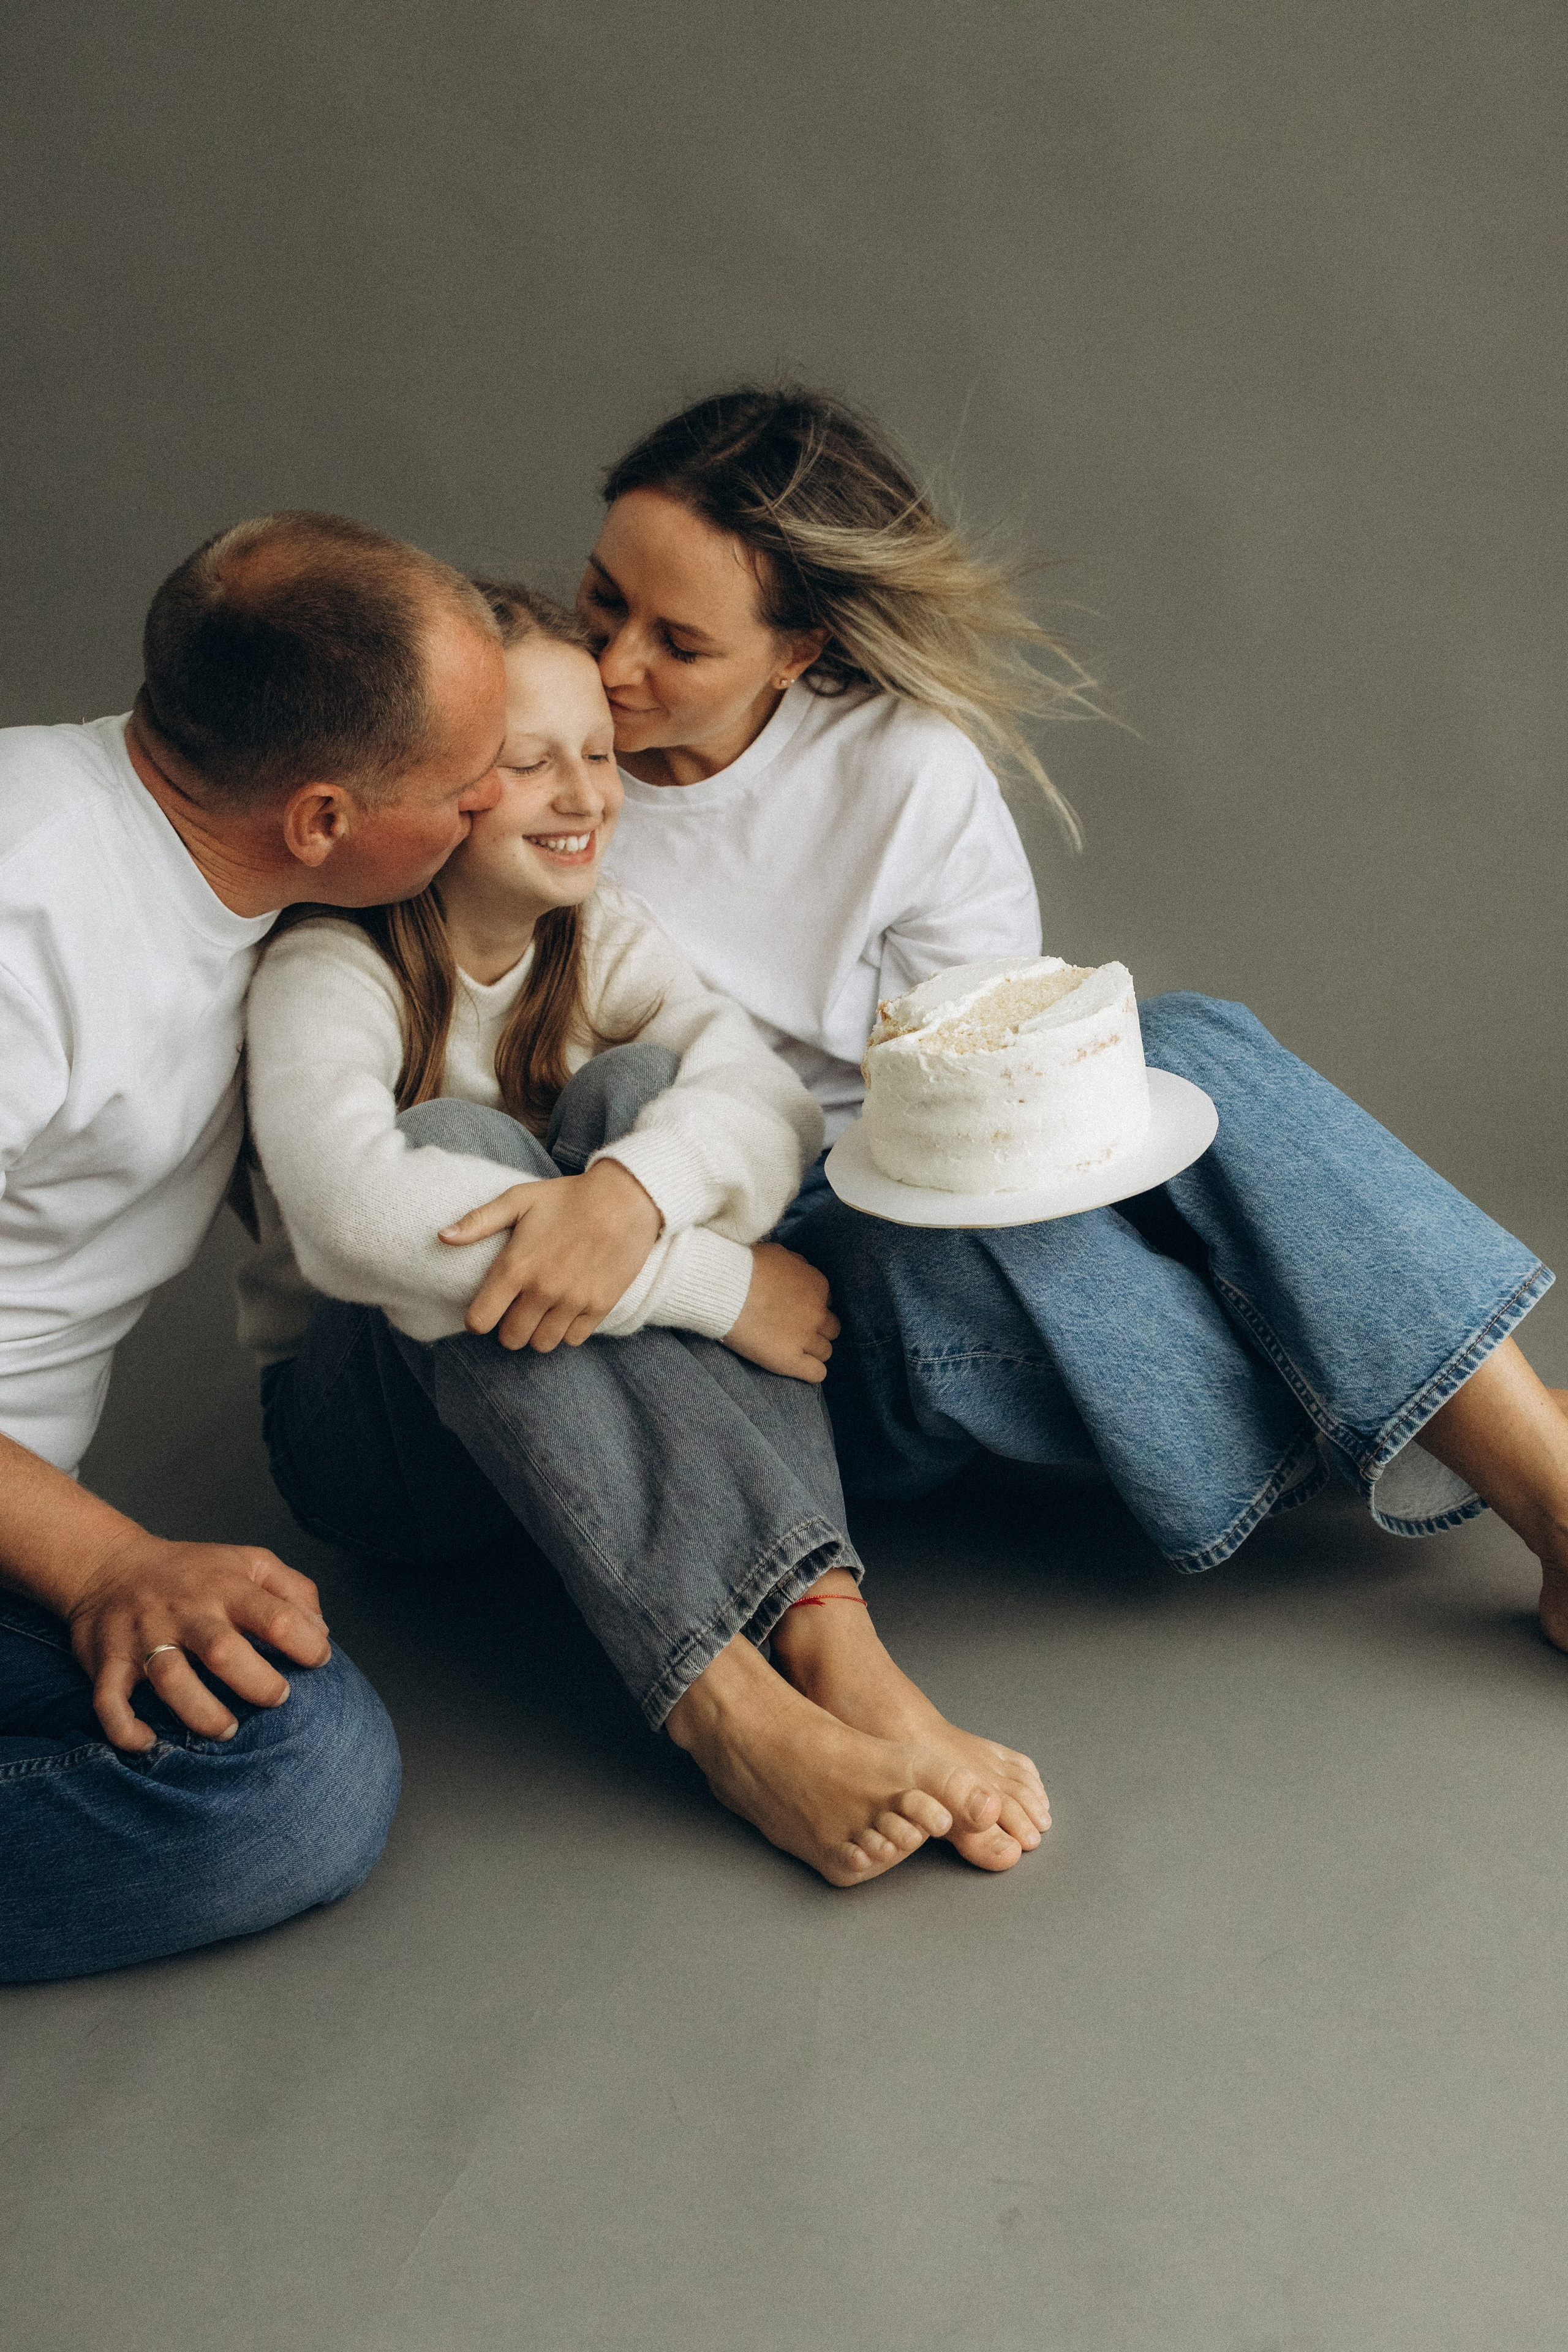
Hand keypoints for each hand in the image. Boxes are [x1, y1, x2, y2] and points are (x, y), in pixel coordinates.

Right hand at [67, 1530, 332, 1751]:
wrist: (110, 1565)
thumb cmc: (194, 1572)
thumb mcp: (251, 1562)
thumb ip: (294, 1590)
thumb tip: (322, 1634)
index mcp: (227, 1587)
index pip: (276, 1616)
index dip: (306, 1645)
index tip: (318, 1662)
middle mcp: (186, 1611)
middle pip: (224, 1651)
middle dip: (258, 1683)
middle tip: (276, 1698)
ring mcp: (145, 1636)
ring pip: (171, 1679)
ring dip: (202, 1713)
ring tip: (227, 1729)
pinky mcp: (108, 1661)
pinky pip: (109, 1701)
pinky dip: (126, 1729)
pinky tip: (148, 1742)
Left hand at [440, 1160, 662, 1351]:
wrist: (626, 1198)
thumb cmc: (568, 1197)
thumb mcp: (519, 1200)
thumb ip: (478, 1222)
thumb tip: (441, 1237)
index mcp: (515, 1267)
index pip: (479, 1320)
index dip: (477, 1320)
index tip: (485, 1311)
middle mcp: (541, 1290)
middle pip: (510, 1338)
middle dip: (507, 1329)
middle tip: (515, 1311)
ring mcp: (572, 1301)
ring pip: (541, 1344)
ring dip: (536, 1333)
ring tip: (541, 1313)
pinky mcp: (599, 1306)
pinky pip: (573, 1339)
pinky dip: (567, 1331)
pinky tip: (566, 1311)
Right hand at [723, 1242, 839, 1382]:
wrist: (724, 1289)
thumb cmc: (746, 1267)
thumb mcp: (779, 1254)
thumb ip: (798, 1265)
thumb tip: (802, 1272)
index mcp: (818, 1286)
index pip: (826, 1302)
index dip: (810, 1306)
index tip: (793, 1308)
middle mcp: (817, 1313)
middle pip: (831, 1329)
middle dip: (816, 1329)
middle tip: (793, 1329)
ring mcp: (805, 1338)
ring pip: (825, 1351)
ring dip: (812, 1350)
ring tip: (790, 1348)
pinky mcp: (789, 1360)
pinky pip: (816, 1373)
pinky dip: (810, 1371)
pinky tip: (797, 1365)